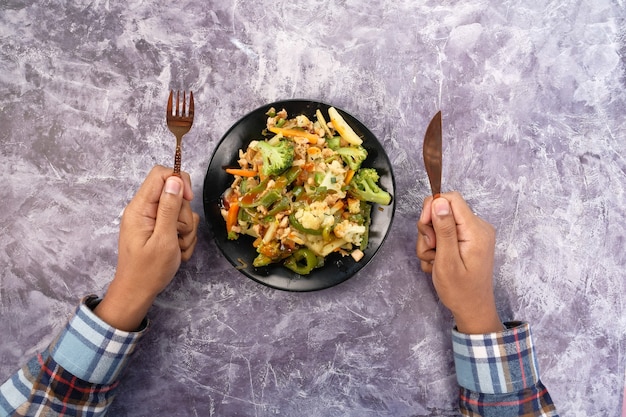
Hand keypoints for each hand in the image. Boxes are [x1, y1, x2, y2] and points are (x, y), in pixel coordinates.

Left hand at [94, 166, 199, 330]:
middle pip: (175, 195)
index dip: (179, 181)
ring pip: (181, 212)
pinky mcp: (159, 229)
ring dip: (186, 231)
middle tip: (178, 236)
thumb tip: (175, 180)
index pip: (161, 175)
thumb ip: (169, 208)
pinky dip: (184, 238)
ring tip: (177, 247)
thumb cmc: (148, 271)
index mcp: (140, 208)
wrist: (138, 293)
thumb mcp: (163, 239)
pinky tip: (177, 251)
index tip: (189, 200)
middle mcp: (145, 210)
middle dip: (184, 216)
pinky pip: (180, 225)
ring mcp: (153, 220)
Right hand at [416, 192, 501, 333]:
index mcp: (475, 230)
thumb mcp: (447, 261)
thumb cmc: (460, 290)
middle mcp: (477, 227)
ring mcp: (472, 233)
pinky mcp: (467, 240)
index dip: (432, 207)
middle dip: (429, 230)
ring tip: (434, 261)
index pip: (451, 199)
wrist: (472, 309)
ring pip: (439, 223)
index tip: (424, 227)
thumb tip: (439, 202)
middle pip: (443, 210)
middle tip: (431, 250)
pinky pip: (444, 233)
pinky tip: (438, 263)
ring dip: (430, 242)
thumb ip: (444, 230)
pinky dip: (436, 247)